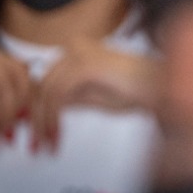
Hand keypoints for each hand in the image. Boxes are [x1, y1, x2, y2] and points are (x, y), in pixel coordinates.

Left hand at [30, 42, 158, 152]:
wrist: (159, 87)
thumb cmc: (136, 90)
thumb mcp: (92, 97)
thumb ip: (69, 99)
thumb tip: (45, 110)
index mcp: (76, 50)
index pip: (43, 79)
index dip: (34, 107)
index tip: (32, 131)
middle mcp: (74, 47)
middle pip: (40, 85)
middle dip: (35, 118)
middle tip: (35, 144)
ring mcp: (79, 53)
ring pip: (46, 91)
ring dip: (43, 123)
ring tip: (46, 145)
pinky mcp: (85, 65)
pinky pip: (57, 95)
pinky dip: (53, 118)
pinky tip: (56, 135)